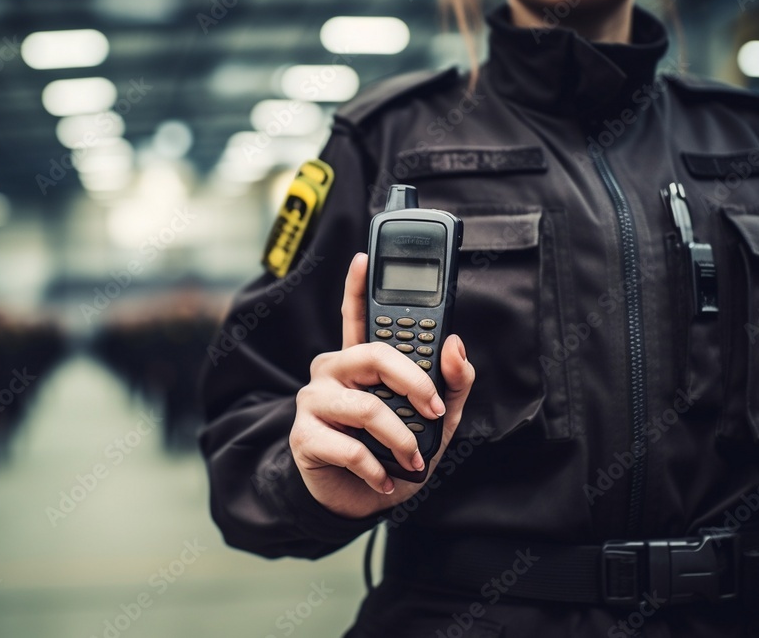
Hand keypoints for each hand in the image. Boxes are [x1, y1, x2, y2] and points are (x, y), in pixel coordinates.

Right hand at [290, 252, 474, 518]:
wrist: (359, 503)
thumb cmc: (394, 453)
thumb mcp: (437, 419)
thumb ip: (452, 383)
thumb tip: (455, 346)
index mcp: (362, 362)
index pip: (356, 313)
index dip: (357, 284)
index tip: (365, 256)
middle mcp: (334, 372)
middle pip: (371, 354)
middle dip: (412, 381)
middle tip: (433, 408)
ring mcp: (314, 401)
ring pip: (366, 407)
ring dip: (399, 439)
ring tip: (411, 459)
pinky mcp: (304, 435)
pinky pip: (350, 446)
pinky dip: (377, 469)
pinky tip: (384, 478)